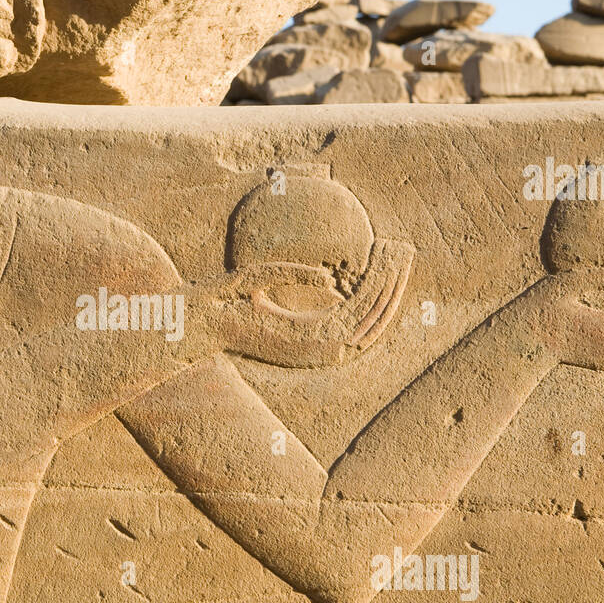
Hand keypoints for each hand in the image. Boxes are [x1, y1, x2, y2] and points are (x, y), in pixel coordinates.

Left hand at [196, 239, 413, 367]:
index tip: (392, 265)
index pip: (359, 321)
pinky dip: (373, 288)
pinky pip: (356, 313)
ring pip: (371, 316)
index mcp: (310, 340)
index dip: (381, 294)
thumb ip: (301, 281)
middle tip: (405, 254)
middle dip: (394, 285)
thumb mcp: (268, 283)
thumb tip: (333, 284)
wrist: (198, 315)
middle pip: (373, 319)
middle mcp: (319, 349)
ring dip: (389, 283)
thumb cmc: (224, 298)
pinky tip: (380, 264)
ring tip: (399, 253)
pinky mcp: (313, 340)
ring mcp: (318, 348)